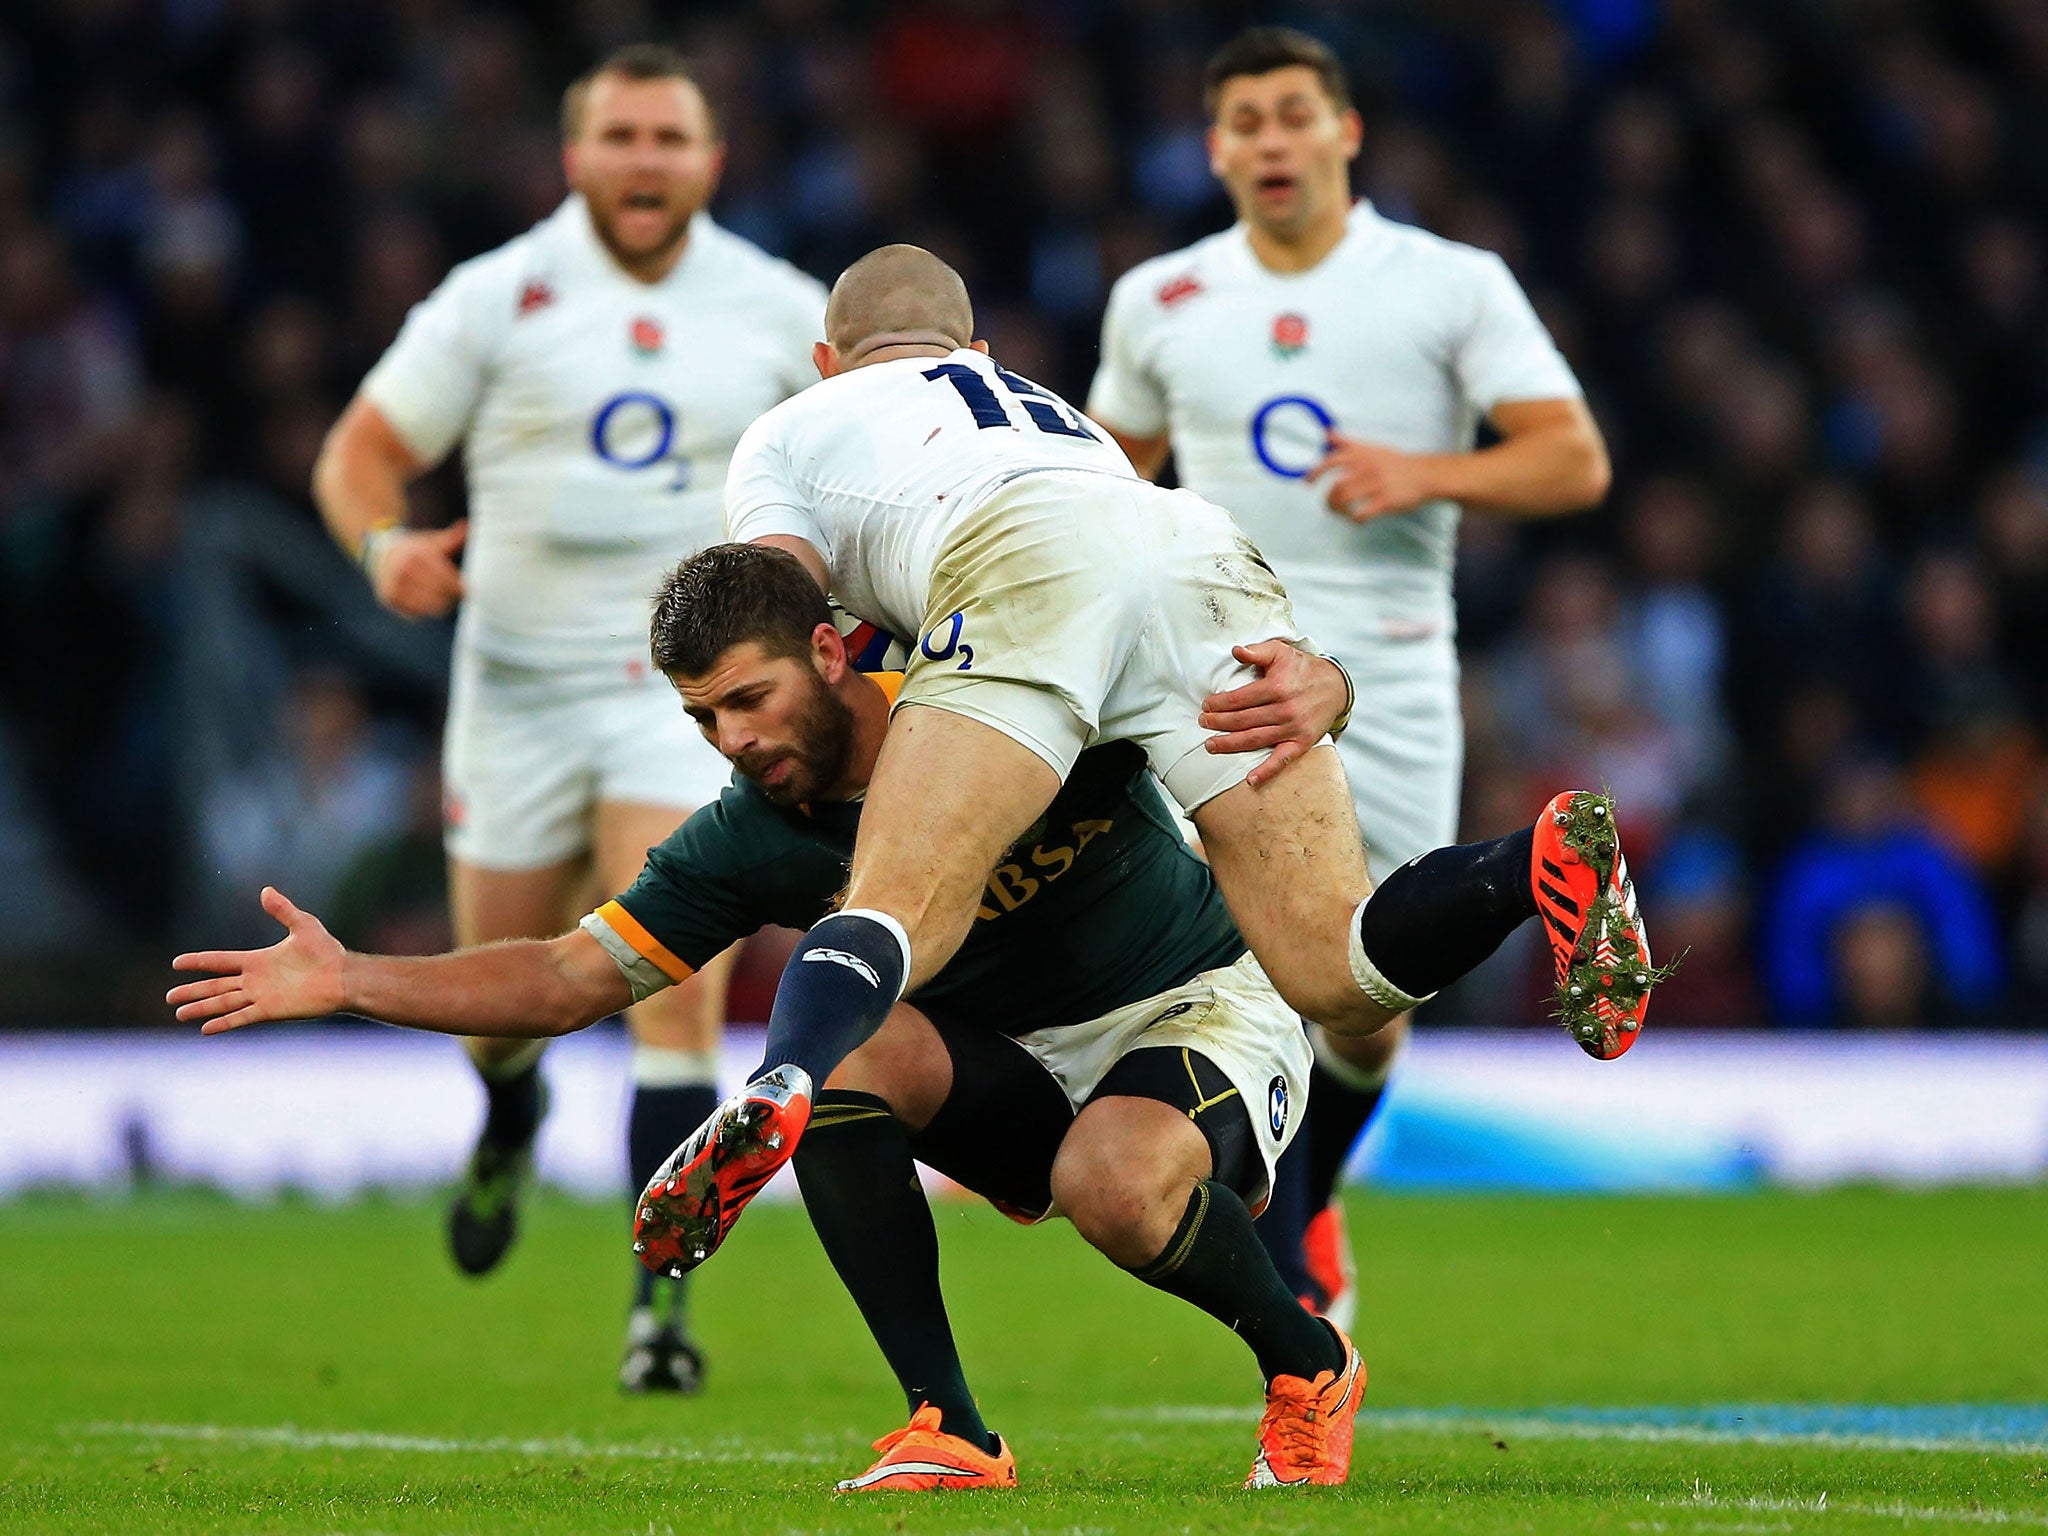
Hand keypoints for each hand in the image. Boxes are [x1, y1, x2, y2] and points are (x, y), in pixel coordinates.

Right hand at [168, 887, 348, 1033]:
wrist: (343, 977)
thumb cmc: (327, 951)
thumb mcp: (303, 925)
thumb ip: (282, 910)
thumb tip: (265, 890)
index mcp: (258, 960)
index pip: (220, 961)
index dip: (199, 962)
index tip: (176, 963)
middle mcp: (255, 980)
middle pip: (216, 986)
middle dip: (192, 990)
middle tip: (169, 997)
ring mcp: (261, 996)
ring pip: (223, 1003)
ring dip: (201, 1007)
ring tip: (179, 1014)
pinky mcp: (270, 1010)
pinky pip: (241, 1017)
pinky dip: (224, 1022)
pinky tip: (206, 1028)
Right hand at [369, 519, 465, 617]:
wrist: (381, 555)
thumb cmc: (414, 549)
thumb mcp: (431, 541)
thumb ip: (452, 537)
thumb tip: (468, 526)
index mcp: (417, 555)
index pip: (445, 579)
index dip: (458, 587)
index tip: (469, 591)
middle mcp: (403, 571)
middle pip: (439, 594)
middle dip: (452, 597)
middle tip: (461, 598)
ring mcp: (394, 586)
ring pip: (429, 607)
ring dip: (442, 606)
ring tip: (448, 600)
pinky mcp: (389, 600)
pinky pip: (417, 614)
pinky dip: (427, 611)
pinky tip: (432, 603)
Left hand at [1200, 639, 1348, 786]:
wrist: (1336, 686)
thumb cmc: (1303, 668)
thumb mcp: (1281, 651)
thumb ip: (1257, 651)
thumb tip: (1236, 651)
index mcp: (1276, 687)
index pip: (1239, 699)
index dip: (1219, 704)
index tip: (1206, 706)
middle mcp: (1284, 710)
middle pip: (1242, 720)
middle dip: (1218, 723)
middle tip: (1202, 723)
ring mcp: (1293, 728)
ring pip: (1254, 739)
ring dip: (1230, 745)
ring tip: (1211, 745)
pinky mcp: (1302, 743)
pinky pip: (1282, 760)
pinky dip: (1266, 771)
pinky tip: (1250, 780)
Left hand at [1309, 435, 1435, 521]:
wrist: (1423, 474)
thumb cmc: (1395, 462)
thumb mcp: (1371, 447)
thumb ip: (1347, 442)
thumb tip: (1327, 433)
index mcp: (1362, 454)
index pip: (1332, 461)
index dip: (1316, 472)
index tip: (1308, 482)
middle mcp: (1367, 468)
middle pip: (1337, 487)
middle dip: (1329, 500)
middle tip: (1329, 506)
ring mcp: (1377, 484)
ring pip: (1346, 500)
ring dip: (1339, 511)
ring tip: (1342, 514)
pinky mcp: (1386, 501)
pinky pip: (1362, 513)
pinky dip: (1355, 519)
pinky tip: (1357, 519)